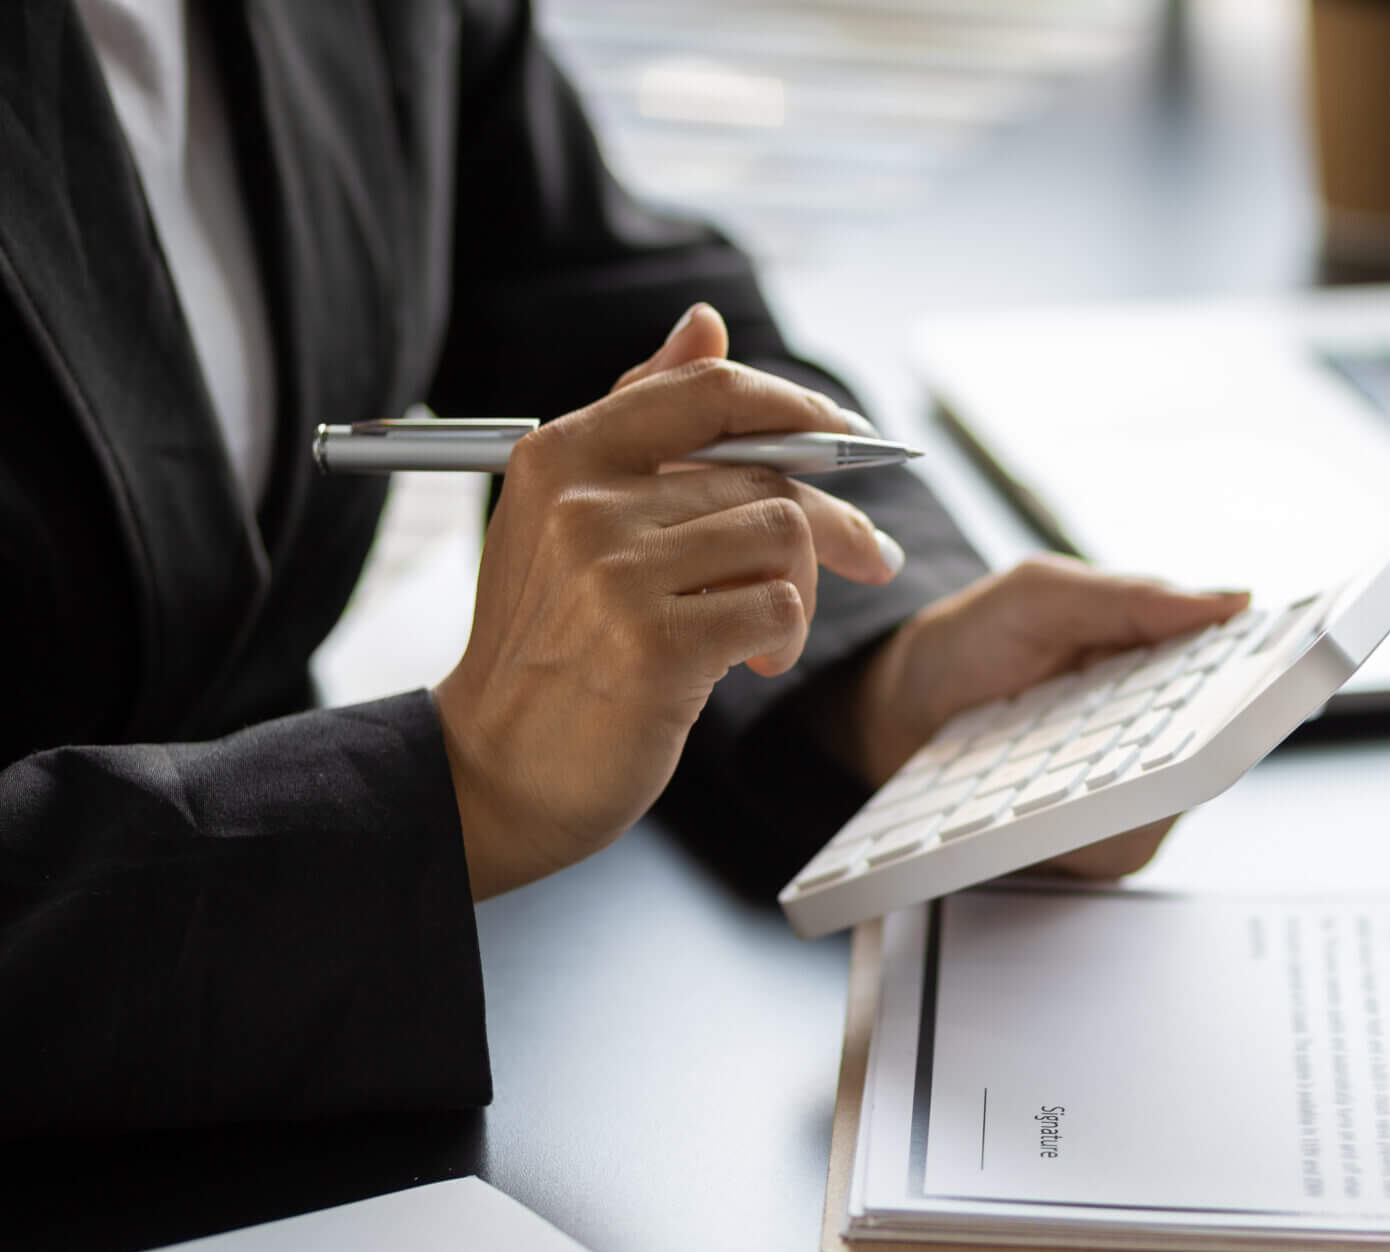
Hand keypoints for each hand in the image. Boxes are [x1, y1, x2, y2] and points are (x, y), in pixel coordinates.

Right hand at [435, 304, 901, 898]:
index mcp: (561, 454)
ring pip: (782, 536)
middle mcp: (584, 503)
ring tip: (766, 637)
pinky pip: (778, 607)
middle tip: (870, 558)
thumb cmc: (553, 644)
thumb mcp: (571, 518)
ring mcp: (616, 574)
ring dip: (801, 593)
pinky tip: (751, 665)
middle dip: (833, 522)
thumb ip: (640, 419)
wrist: (498, 769)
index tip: (851, 436)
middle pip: (766, 473)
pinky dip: (785, 638)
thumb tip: (704, 323)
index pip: (710, 389)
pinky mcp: (655, 647)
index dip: (799, 407)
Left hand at [824, 557, 1249, 878]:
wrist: (895, 711)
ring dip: (1138, 785)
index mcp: (1166, 668)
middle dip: (1203, 733)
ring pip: (1172, 805)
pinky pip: (1121, 845)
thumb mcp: (1040, 595)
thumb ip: (1131, 597)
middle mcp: (1163, 738)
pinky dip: (1093, 828)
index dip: (1273, 680)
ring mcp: (1136, 798)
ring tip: (1086, 756)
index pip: (1243, 681)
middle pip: (1216, 749)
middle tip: (1163, 714)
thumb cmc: (973, 645)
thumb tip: (1234, 600)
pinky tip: (1055, 805)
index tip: (1286, 670)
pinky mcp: (1100, 848)